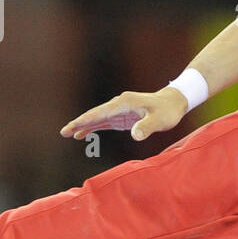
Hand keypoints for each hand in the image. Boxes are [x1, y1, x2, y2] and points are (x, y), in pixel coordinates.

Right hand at [60, 87, 189, 141]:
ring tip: (68, 134)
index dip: (84, 121)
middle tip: (63, 132)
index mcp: (124, 103)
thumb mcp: (160, 120)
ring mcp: (119, 110)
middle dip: (79, 123)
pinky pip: (104, 122)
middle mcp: (118, 104)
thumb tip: (135, 135)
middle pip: (94, 114)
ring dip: (84, 125)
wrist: (174, 102)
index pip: (99, 113)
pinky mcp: (123, 117)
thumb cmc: (168, 111)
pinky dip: (94, 127)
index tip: (71, 128)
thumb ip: (147, 127)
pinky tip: (83, 134)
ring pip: (97, 118)